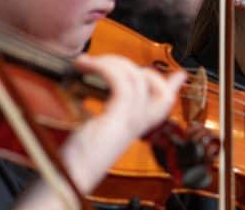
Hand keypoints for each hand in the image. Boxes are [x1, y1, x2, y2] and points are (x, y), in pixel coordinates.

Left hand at [14, 54, 185, 208]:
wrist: (65, 182)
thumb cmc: (69, 163)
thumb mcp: (87, 133)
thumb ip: (93, 116)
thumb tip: (83, 95)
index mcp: (130, 130)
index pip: (162, 105)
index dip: (172, 87)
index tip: (179, 75)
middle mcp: (135, 126)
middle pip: (159, 90)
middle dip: (136, 67)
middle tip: (105, 62)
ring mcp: (128, 123)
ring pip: (138, 79)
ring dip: (112, 62)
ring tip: (86, 62)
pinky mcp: (117, 120)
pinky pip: (122, 83)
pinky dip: (105, 68)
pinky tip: (85, 66)